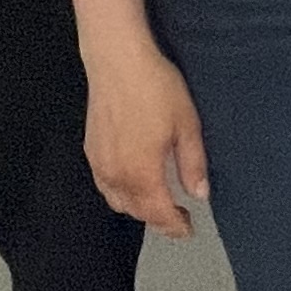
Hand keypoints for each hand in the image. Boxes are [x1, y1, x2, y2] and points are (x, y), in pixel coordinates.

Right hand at [83, 45, 208, 237]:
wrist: (118, 61)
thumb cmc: (156, 89)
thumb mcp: (187, 125)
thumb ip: (192, 164)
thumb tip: (199, 195)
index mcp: (142, 173)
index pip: (158, 214)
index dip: (174, 226)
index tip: (188, 229)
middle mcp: (116, 175)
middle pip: (136, 212)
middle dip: (157, 220)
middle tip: (178, 218)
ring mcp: (99, 163)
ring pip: (117, 201)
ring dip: (138, 208)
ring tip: (157, 202)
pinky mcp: (90, 150)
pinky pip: (104, 185)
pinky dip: (119, 194)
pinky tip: (131, 183)